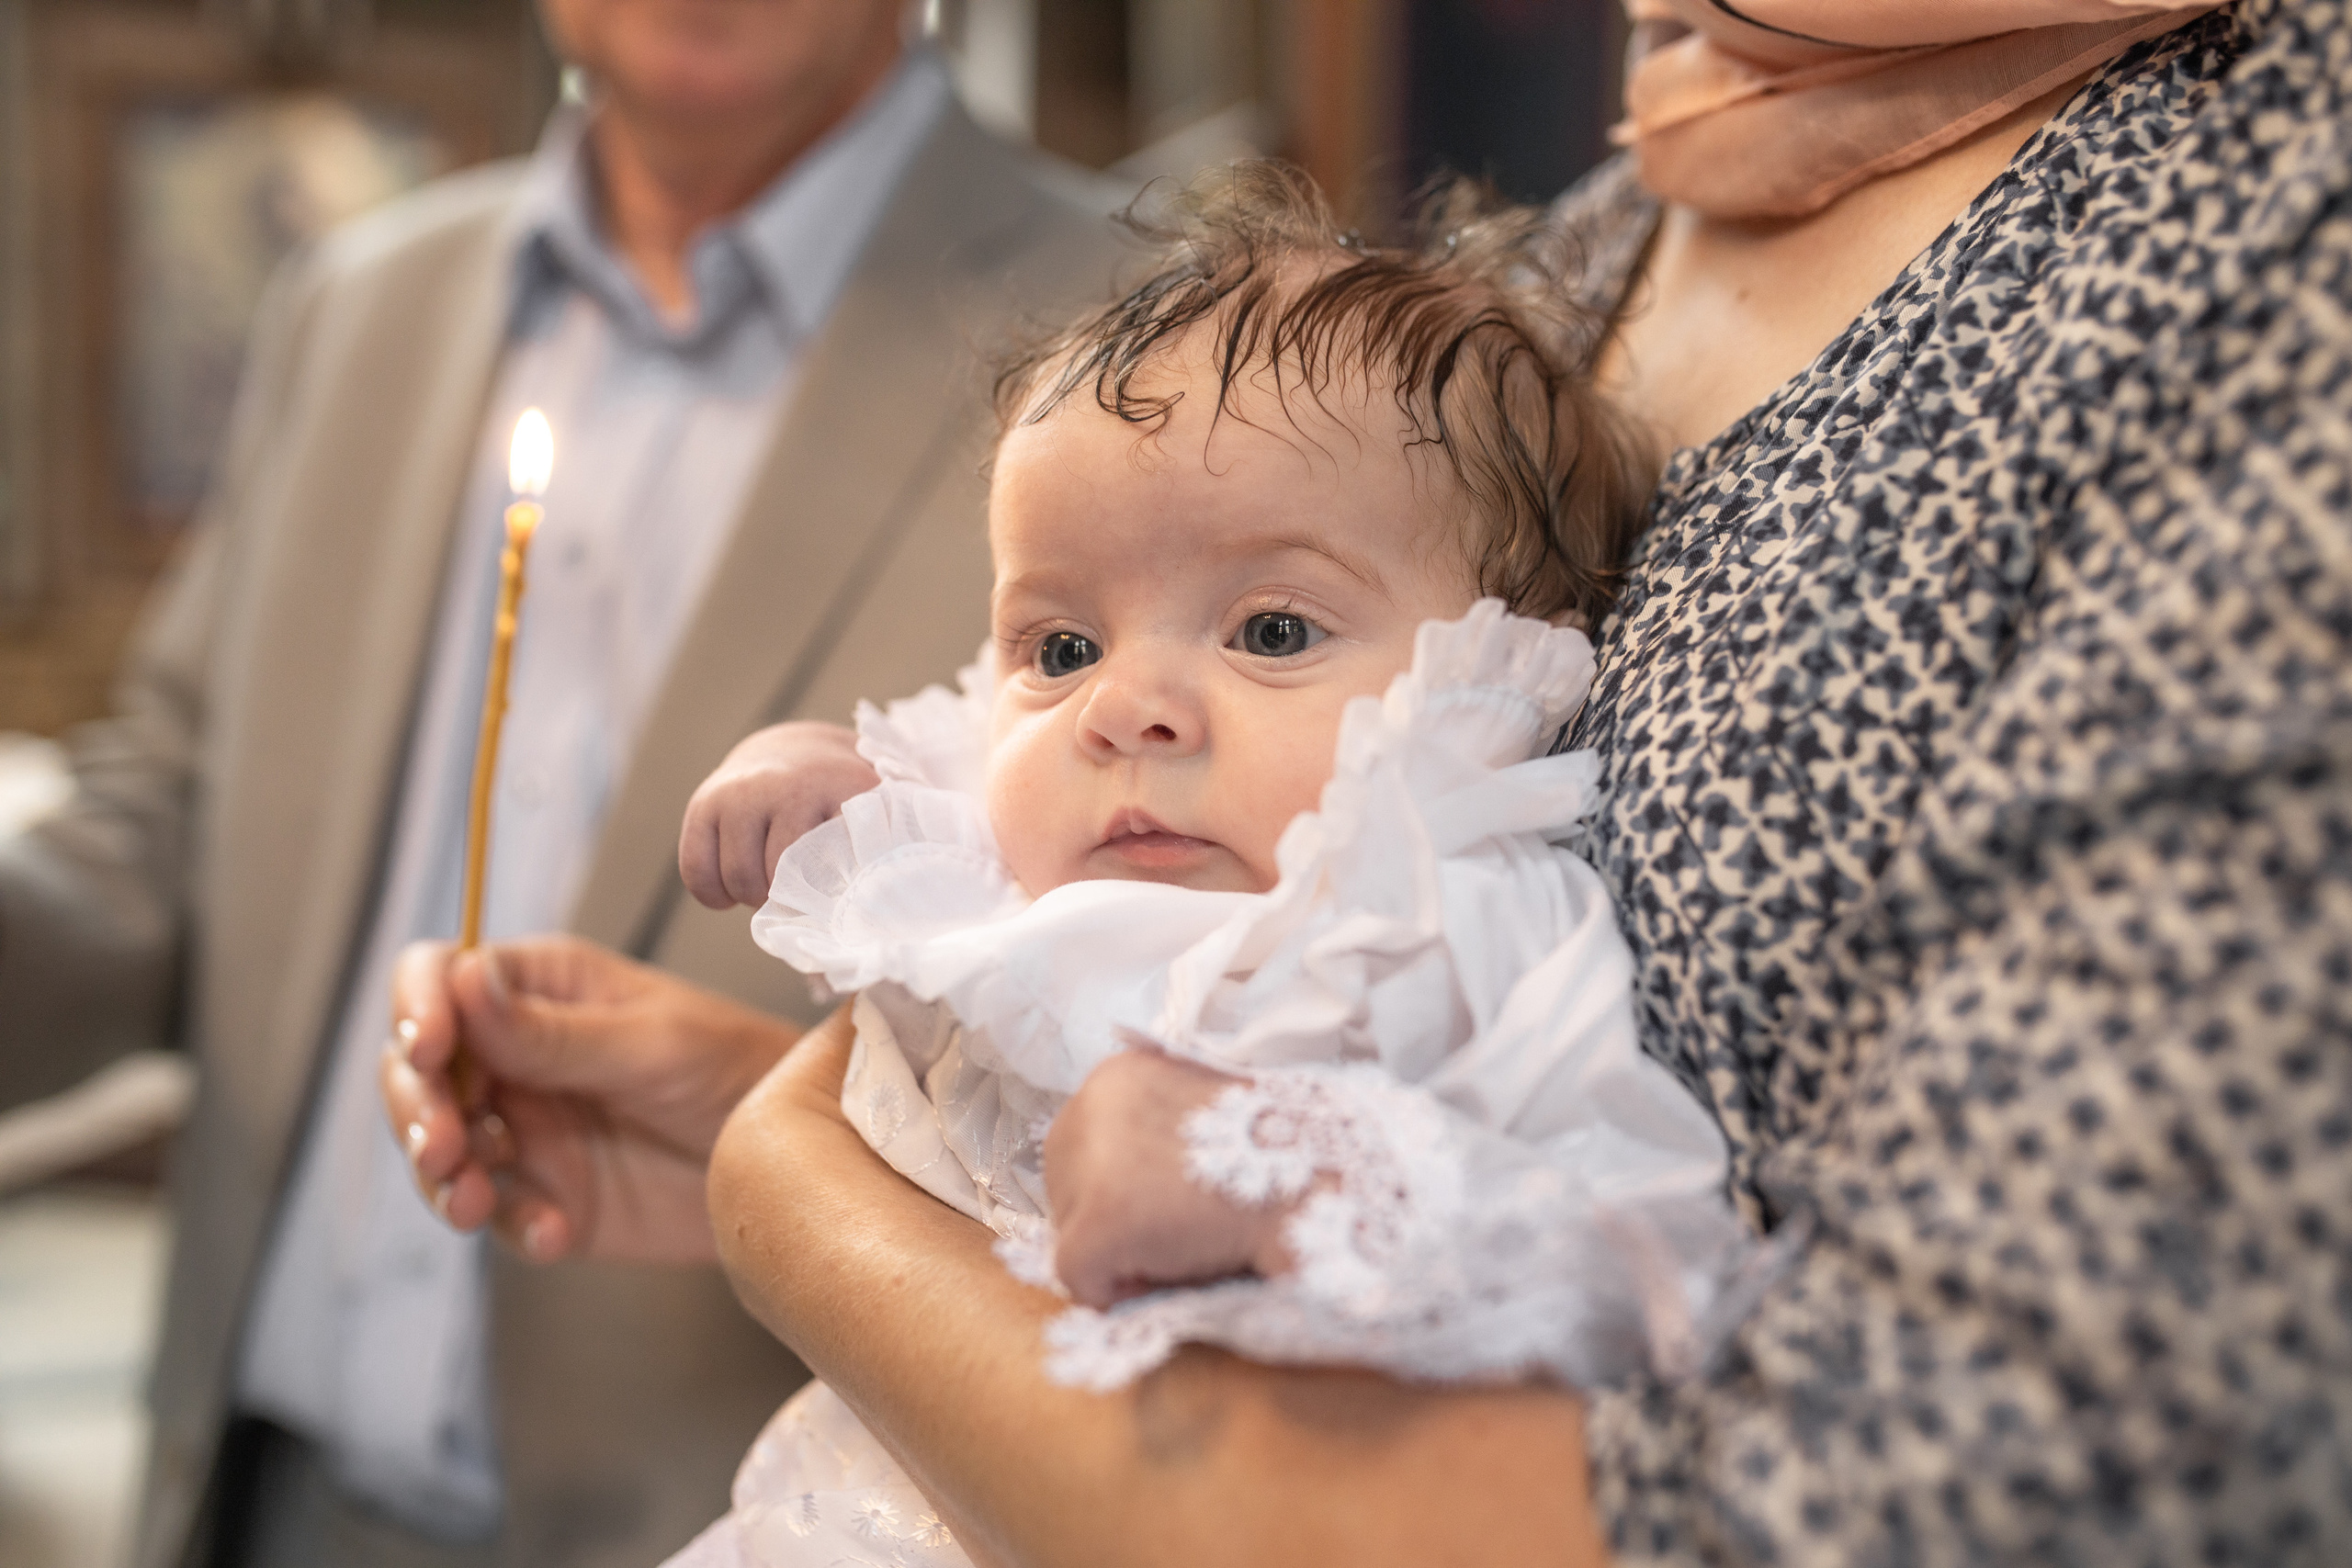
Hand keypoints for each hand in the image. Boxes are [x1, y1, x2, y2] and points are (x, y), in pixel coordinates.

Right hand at [380, 935, 797, 1263]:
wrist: (789, 1164)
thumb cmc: (737, 1069)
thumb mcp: (651, 1046)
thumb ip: (555, 1032)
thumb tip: (464, 979)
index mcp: (540, 989)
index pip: (442, 977)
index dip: (419, 1007)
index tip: (428, 1047)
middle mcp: (517, 1054)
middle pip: (419, 1070)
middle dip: (416, 1107)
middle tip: (442, 1145)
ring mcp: (524, 1128)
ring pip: (439, 1148)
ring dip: (442, 1176)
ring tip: (473, 1201)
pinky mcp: (543, 1195)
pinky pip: (497, 1212)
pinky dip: (510, 1224)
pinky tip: (552, 1233)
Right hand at [679, 721, 879, 908]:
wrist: (794, 752)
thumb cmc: (839, 804)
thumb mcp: (874, 816)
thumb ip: (879, 855)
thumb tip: (862, 921)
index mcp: (845, 788)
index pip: (843, 860)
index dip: (840, 894)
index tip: (844, 904)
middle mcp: (791, 785)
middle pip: (784, 878)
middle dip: (789, 901)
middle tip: (799, 896)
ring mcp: (743, 791)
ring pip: (740, 879)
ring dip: (752, 898)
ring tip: (769, 888)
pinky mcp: (705, 802)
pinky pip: (697, 871)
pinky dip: (713, 894)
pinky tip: (731, 892)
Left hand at [1043, 1051, 1300, 1308]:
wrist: (1319, 1182)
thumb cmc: (1275, 1156)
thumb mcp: (1198, 1117)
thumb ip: (1151, 1135)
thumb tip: (1123, 1186)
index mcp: (1116, 1076)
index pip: (1081, 1148)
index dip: (1123, 1189)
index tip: (1172, 1203)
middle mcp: (1089, 1104)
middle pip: (1066, 1188)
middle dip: (1112, 1220)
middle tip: (1181, 1229)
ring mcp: (1090, 1163)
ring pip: (1071, 1235)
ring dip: (1121, 1254)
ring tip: (1186, 1244)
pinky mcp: (1098, 1222)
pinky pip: (1082, 1280)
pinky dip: (1122, 1293)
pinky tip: (1178, 1271)